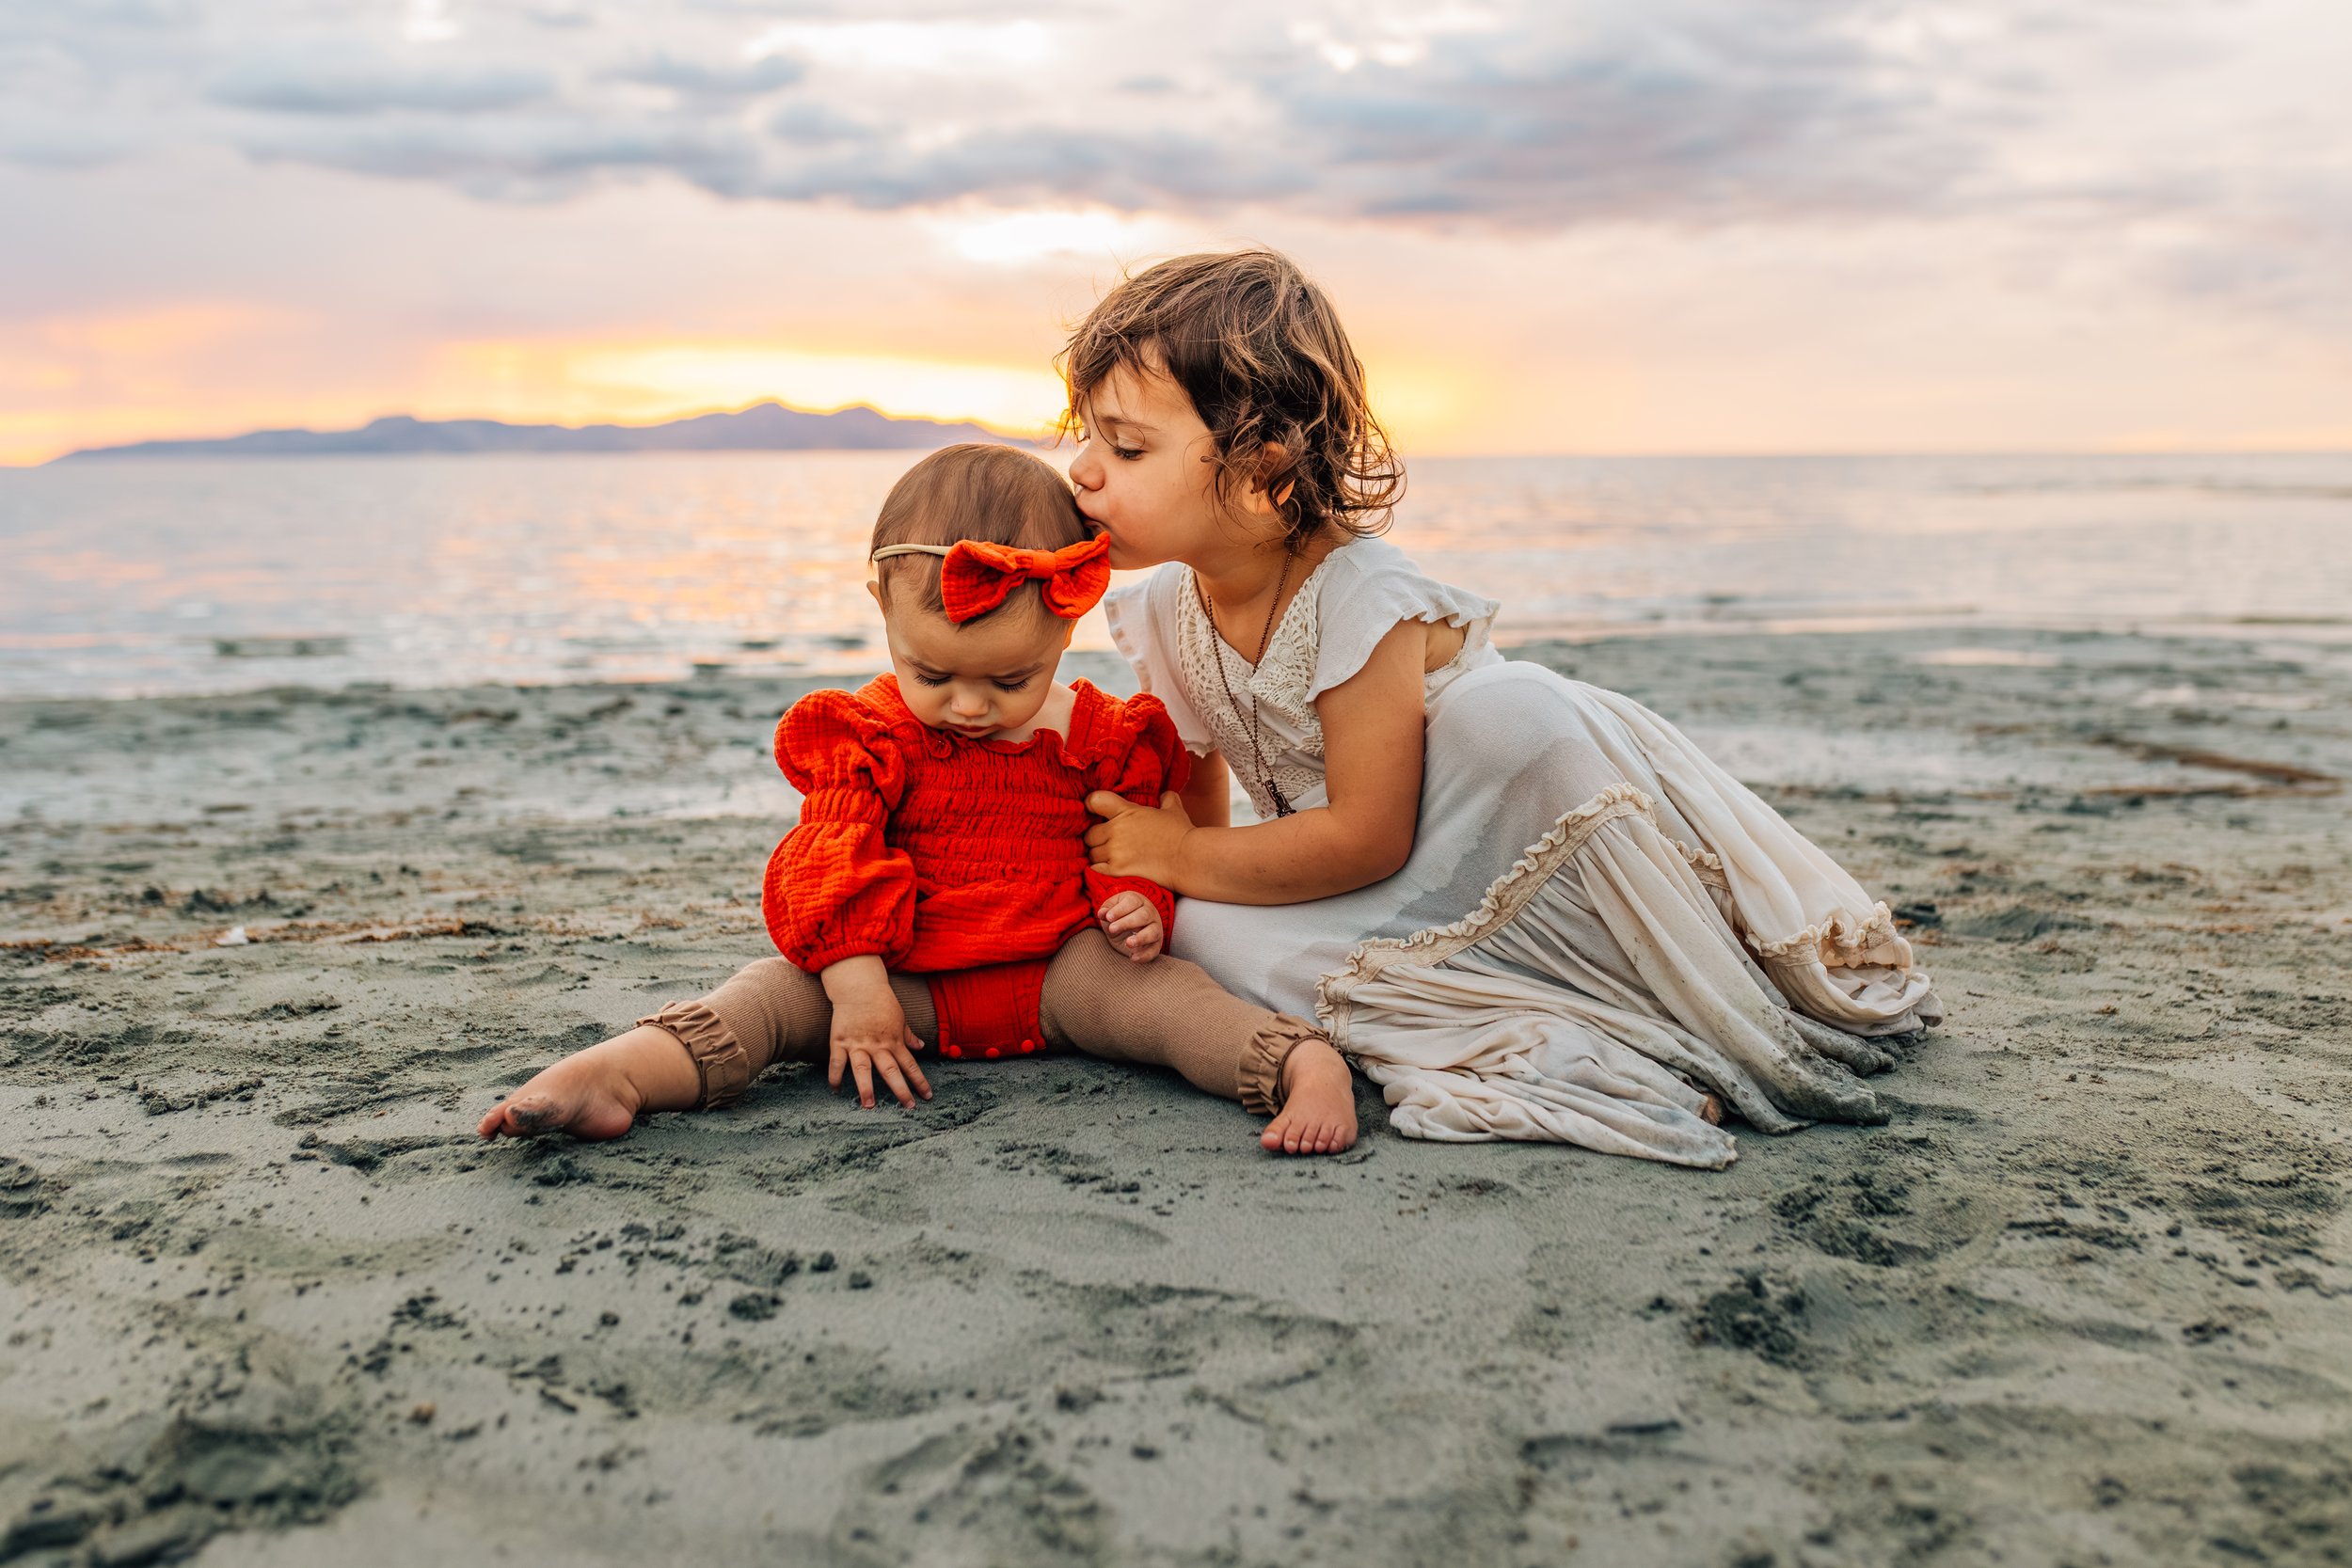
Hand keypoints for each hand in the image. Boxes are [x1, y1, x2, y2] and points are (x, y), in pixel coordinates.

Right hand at [819, 958, 930, 1109]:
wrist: (859, 986)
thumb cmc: (882, 1001)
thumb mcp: (900, 1018)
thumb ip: (909, 1034)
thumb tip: (921, 1045)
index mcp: (894, 1041)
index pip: (910, 1065)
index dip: (920, 1081)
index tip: (927, 1096)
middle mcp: (877, 1045)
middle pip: (890, 1071)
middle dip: (900, 1090)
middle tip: (908, 1107)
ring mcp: (858, 1044)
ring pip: (863, 1070)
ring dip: (866, 1088)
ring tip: (869, 1105)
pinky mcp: (839, 1041)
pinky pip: (836, 1063)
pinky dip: (835, 1077)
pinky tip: (836, 1090)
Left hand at [1083, 791, 1191, 885]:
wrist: (1188, 859)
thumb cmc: (1182, 834)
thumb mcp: (1174, 810)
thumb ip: (1167, 799)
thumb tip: (1166, 794)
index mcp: (1127, 811)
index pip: (1096, 800)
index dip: (1091, 804)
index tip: (1093, 811)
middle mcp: (1117, 830)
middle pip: (1090, 834)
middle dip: (1096, 839)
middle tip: (1107, 843)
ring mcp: (1115, 851)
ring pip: (1092, 854)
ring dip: (1099, 856)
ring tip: (1111, 859)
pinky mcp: (1117, 870)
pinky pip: (1095, 869)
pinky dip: (1099, 870)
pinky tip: (1109, 870)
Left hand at [1097, 890, 1164, 962]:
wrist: (1129, 931)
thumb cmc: (1119, 918)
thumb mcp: (1110, 913)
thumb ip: (1106, 911)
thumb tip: (1102, 913)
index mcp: (1138, 901)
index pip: (1132, 902)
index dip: (1120, 909)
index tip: (1108, 917)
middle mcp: (1150, 913)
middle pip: (1143, 916)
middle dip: (1127, 923)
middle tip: (1112, 929)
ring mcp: (1155, 929)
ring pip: (1153, 932)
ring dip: (1141, 938)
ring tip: (1128, 943)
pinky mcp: (1156, 945)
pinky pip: (1154, 950)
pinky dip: (1144, 955)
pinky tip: (1133, 958)